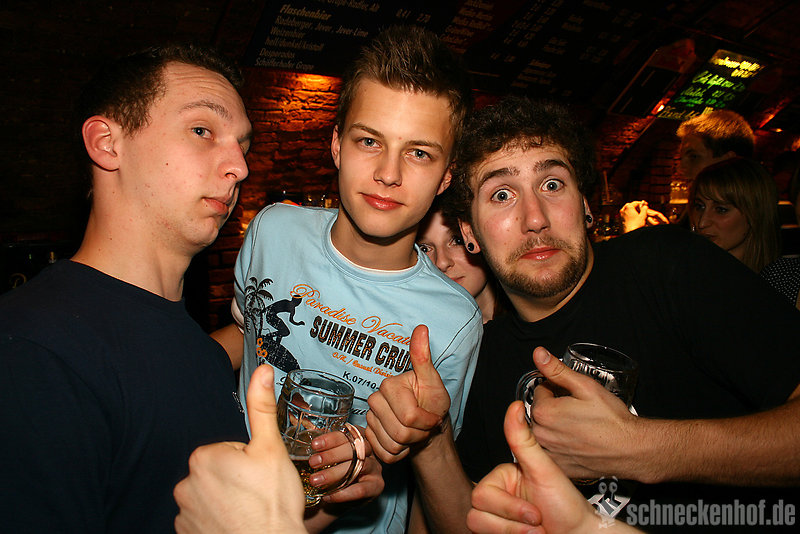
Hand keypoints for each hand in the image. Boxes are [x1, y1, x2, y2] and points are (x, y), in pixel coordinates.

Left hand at [174, 364, 305, 533]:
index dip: (250, 461)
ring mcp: (184, 511)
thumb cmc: (272, 504)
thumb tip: (262, 371)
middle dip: (236, 480)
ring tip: (248, 511)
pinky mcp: (185, 532)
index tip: (260, 475)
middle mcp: (186, 483)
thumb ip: (262, 407)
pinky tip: (236, 524)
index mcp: (205, 457)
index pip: (229, 449)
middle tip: (257, 493)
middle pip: (218, 472)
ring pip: (210, 496)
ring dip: (226, 501)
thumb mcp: (271, 448)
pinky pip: (202, 519)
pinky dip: (217, 521)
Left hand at [307, 427, 383, 504]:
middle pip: (355, 448)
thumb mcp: (333, 457)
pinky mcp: (376, 486)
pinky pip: (360, 489)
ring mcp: (375, 468)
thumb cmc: (339, 470)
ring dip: (334, 474)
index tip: (315, 445)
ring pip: (359, 467)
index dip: (331, 439)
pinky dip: (342, 493)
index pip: (348, 434)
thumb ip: (324, 449)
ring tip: (316, 480)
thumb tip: (306, 444)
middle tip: (313, 462)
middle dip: (332, 455)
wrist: (346, 495)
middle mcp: (370, 451)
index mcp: (359, 438)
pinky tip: (327, 496)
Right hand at [365, 325, 450, 462]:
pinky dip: (400, 453)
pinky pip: (385, 454)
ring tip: (415, 432)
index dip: (426, 422)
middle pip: (400, 432)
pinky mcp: (368, 438)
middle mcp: (375, 400)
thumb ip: (423, 357)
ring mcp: (369, 420)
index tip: (433, 417)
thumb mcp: (433, 381)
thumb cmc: (431, 402)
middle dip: (418, 434)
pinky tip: (405, 443)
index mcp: (389, 385)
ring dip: (410, 444)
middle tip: (425, 426)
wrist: (425, 425)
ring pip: (392, 444)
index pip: (409, 416)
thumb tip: (421, 328)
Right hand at [468, 401, 610, 533]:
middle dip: (512, 523)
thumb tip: (514, 406)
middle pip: (476, 511)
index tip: (535, 512)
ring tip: (535, 532)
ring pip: (477, 526)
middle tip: (537, 523)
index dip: (509, 507)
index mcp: (503, 479)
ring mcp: (496, 519)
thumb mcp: (545, 470)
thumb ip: (524, 439)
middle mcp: (496, 498)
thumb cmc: (567, 508)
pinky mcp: (496, 533)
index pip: (483, 493)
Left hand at [530, 348, 639, 480]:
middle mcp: (542, 435)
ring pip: (543, 431)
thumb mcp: (585, 386)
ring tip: (576, 425)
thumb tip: (539, 354)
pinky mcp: (559, 467)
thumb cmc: (611, 419)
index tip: (569, 394)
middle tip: (576, 410)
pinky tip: (575, 442)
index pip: (540, 391)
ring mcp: (550, 453)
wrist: (631, 449)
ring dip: (554, 426)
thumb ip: (558, 370)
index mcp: (544, 412)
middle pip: (539, 411)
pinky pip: (550, 451)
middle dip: (554, 407)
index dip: (555, 389)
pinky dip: (558, 446)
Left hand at [619, 201, 667, 232]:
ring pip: (627, 210)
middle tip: (641, 209)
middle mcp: (623, 210)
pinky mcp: (619, 220)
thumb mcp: (642, 216)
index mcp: (628, 207)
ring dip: (632, 211)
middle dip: (636, 207)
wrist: (628, 233)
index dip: (641, 203)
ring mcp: (620, 215)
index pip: (635, 202)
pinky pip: (625, 215)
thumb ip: (644, 209)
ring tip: (638, 214)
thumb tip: (645, 206)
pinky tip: (633, 218)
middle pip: (630, 206)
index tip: (645, 204)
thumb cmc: (635, 225)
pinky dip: (629, 215)